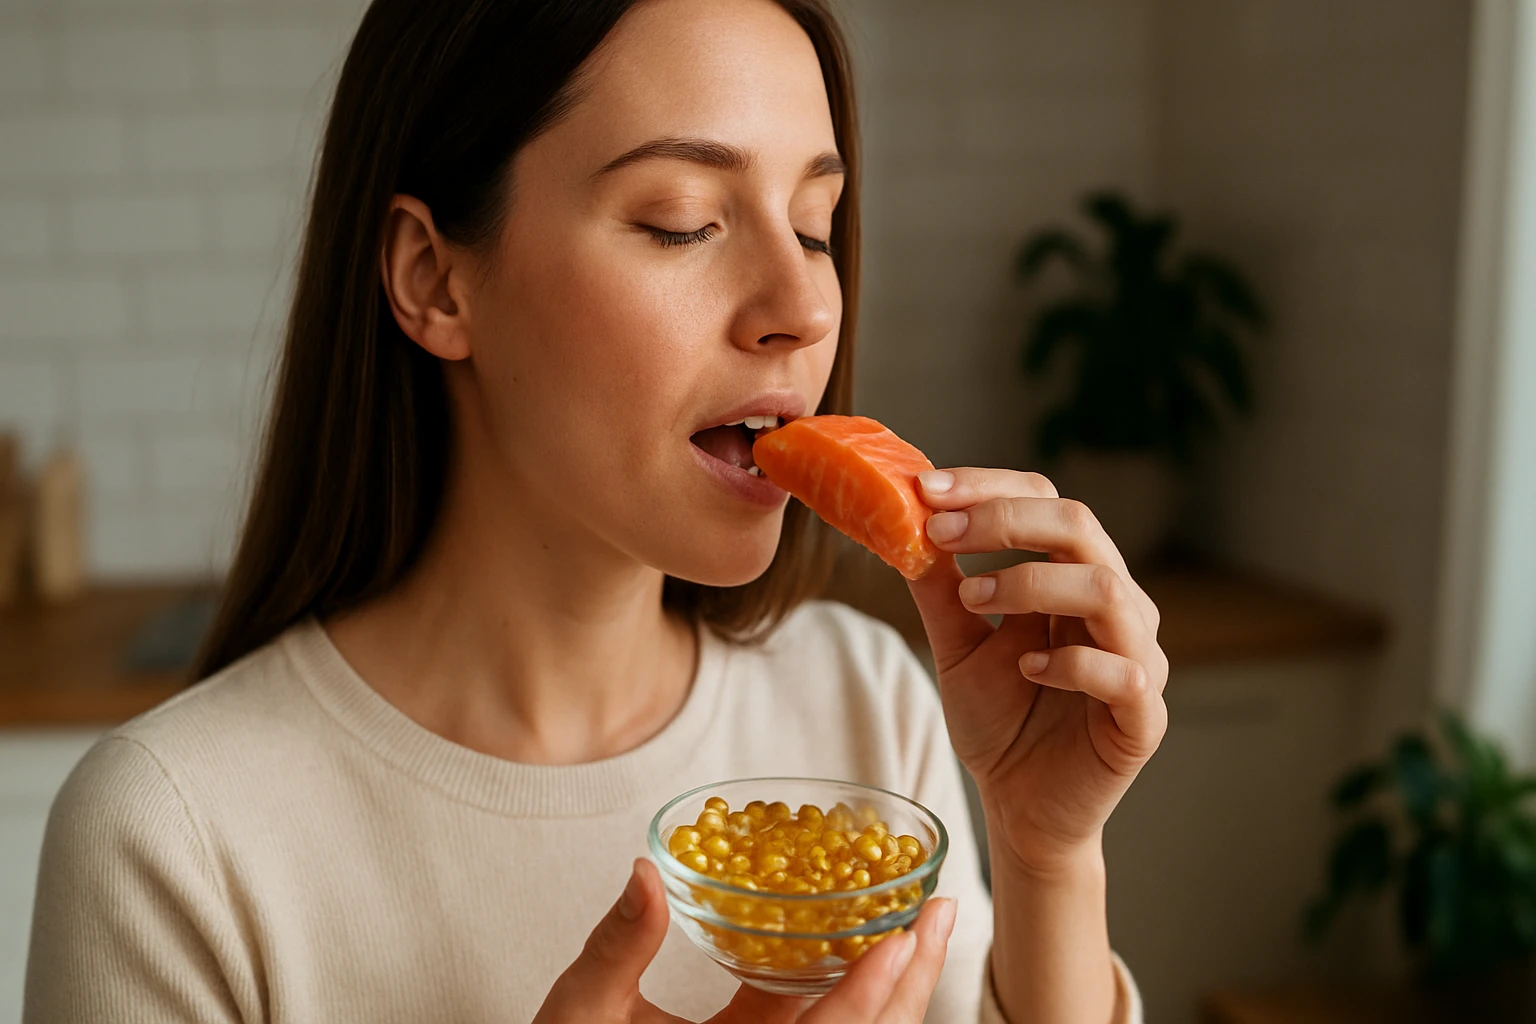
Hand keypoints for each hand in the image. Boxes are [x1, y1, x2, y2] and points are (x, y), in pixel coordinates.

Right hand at [532, 858, 957, 1023]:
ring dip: (900, 992)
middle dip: (914, 982)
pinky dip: (862, 1002)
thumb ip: (618, 946)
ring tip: (925, 926)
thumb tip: (646, 872)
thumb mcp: (580, 1012)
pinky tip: (873, 955)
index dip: (868, 995)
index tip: (903, 940)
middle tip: (943, 911)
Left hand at [906, 468, 1168, 875]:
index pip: (1048, 503)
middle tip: (939, 531)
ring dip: (1031, 582)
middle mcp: (1116, 606)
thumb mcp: (956, 645)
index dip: (990, 488)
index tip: (925, 490)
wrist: (1020, 807)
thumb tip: (902, 522)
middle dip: (1005, 520)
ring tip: (973, 598)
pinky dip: (1071, 663)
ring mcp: (1137, 658)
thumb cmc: (1000, 721)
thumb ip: (938, 588)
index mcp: (1073, 577)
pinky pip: (1123, 673)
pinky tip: (1026, 671)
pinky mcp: (1143, 717)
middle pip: (1081, 526)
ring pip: (1107, 589)